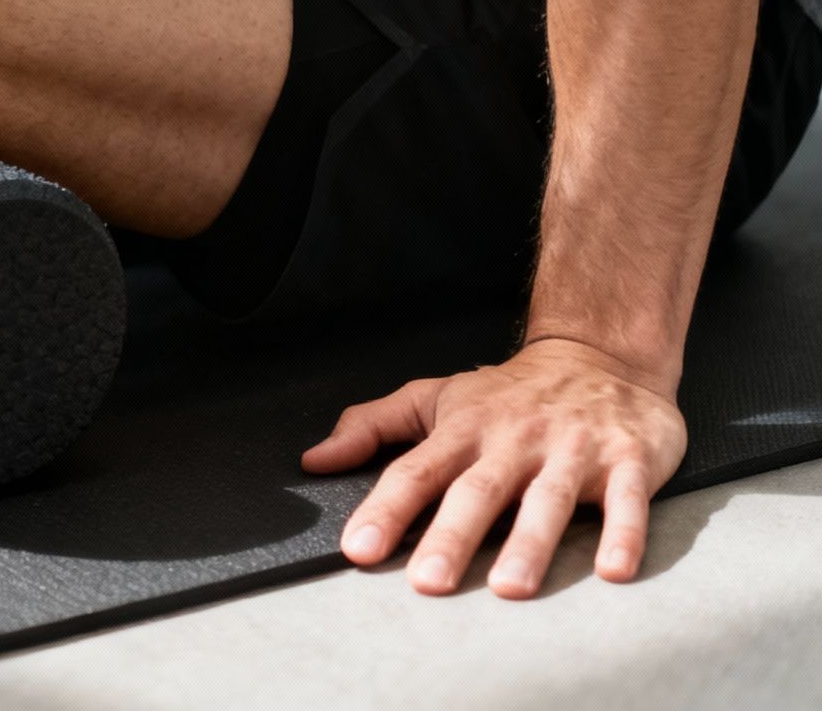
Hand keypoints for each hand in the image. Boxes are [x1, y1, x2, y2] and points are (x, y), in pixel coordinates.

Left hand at [301, 337, 686, 597]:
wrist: (600, 355)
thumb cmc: (507, 393)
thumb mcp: (434, 398)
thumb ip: (370, 426)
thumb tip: (314, 460)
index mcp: (463, 430)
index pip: (415, 472)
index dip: (385, 510)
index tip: (359, 549)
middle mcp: (515, 441)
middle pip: (478, 491)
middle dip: (452, 537)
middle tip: (428, 582)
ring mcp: (572, 450)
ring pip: (548, 500)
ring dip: (530, 543)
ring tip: (510, 587)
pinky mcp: (628, 459)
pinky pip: (627, 500)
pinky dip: (624, 534)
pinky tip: (612, 571)